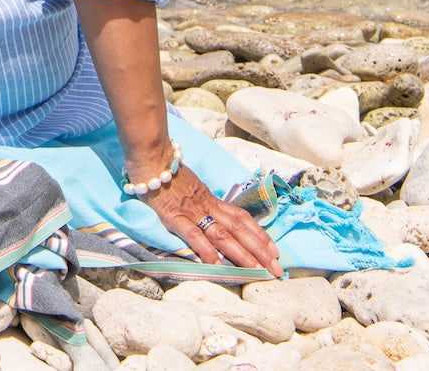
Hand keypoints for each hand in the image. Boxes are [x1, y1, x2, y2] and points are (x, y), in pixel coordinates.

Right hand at [142, 162, 283, 276]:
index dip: (260, 235)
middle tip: (277, 270)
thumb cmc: (168, 172)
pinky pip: (193, 234)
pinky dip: (205, 249)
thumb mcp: (193, 186)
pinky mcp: (174, 216)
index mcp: (212, 200)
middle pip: (239, 230)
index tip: (276, 251)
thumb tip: (217, 216)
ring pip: (222, 235)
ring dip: (241, 254)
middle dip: (259, 251)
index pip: (242, 218)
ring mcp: (192, 212)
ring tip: (256, 271)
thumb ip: (204, 201)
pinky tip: (215, 264)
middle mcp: (207, 207)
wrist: (150, 157)